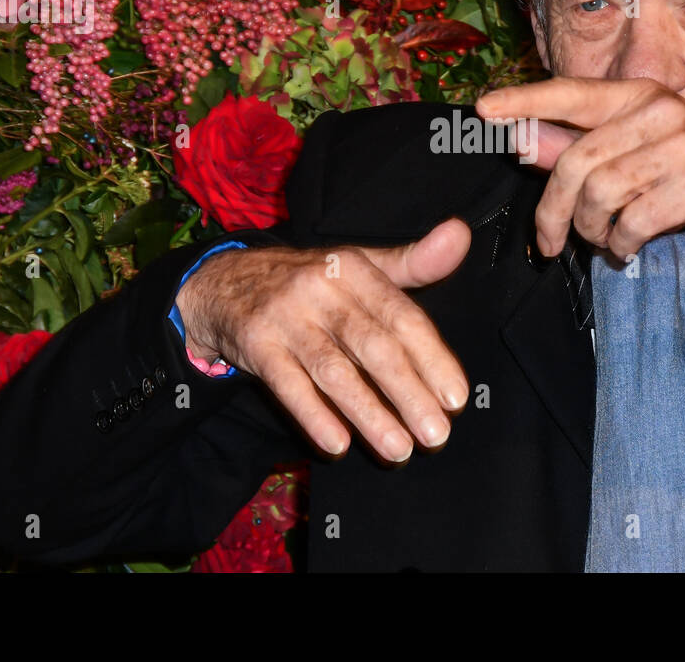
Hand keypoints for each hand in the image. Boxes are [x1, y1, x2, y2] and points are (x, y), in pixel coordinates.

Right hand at [176, 219, 471, 462]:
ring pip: (333, 371)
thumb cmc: (311, 281)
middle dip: (408, 393)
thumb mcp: (360, 264)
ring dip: (368, 414)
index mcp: (354, 268)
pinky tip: (338, 444)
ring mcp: (285, 316)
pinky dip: (313, 415)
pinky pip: (287, 385)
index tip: (455, 398)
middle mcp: (321, 288)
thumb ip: (414, 261)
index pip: (402, 316)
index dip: (431, 358)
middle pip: (373, 346)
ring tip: (398, 449)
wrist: (224, 281)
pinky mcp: (255, 344)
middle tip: (436, 435)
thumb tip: (460, 234)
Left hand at [476, 77, 684, 258]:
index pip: (571, 94)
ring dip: (591, 230)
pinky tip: (628, 246)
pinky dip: (622, 243)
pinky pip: (634, 221)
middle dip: (553, 211)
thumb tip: (520, 139)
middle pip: (577, 162)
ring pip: (601, 194)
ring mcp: (681, 147)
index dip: (525, 101)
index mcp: (635, 96)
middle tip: (549, 241)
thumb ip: (575, 143)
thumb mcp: (632, 147)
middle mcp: (657, 114)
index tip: (485, 110)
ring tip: (603, 239)